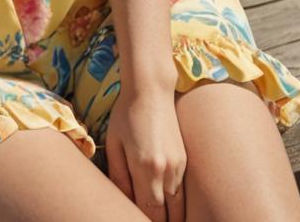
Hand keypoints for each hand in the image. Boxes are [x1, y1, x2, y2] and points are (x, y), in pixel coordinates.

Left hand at [104, 85, 186, 221]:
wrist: (151, 90)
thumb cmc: (126, 115)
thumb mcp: (114, 144)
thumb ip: (119, 177)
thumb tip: (124, 201)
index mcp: (146, 169)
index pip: (149, 211)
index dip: (143, 220)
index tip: (134, 220)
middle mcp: (166, 171)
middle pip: (168, 214)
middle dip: (159, 221)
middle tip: (148, 220)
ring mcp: (179, 166)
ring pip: (178, 205)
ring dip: (170, 215)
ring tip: (160, 219)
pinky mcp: (185, 160)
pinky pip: (182, 191)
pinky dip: (175, 202)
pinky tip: (167, 205)